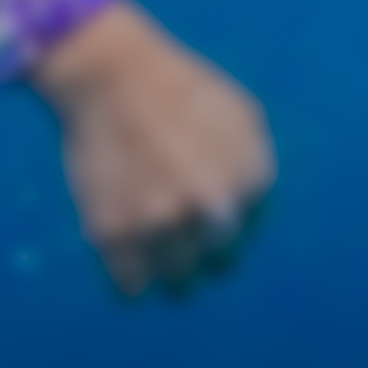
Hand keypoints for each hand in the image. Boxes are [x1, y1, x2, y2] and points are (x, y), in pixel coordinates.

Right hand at [29, 2, 275, 296]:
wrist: (115, 78)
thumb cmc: (185, 91)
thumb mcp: (244, 118)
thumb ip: (254, 166)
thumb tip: (253, 212)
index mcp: (250, 178)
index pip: (254, 229)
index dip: (239, 227)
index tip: (221, 222)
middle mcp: (212, 207)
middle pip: (222, 262)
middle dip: (213, 258)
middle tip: (197, 250)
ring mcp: (161, 224)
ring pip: (179, 283)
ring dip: (176, 278)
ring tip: (169, 266)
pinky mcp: (112, 235)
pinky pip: (131, 289)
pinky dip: (134, 286)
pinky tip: (135, 271)